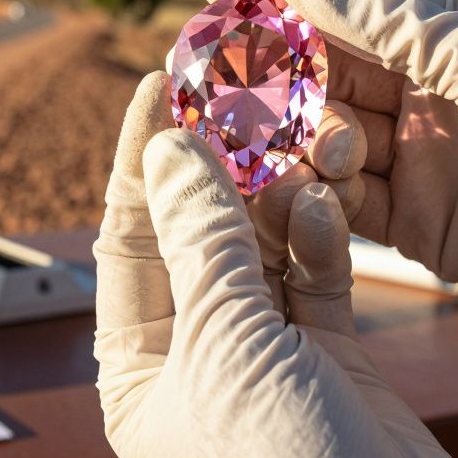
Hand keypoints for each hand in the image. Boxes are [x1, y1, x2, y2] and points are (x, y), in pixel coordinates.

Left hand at [93, 72, 451, 457]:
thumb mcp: (229, 347)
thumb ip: (205, 244)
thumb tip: (171, 153)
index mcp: (139, 371)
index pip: (128, 241)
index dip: (143, 159)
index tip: (162, 85)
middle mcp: (196, 361)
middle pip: (197, 238)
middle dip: (218, 169)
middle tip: (239, 93)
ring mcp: (265, 358)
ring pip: (262, 251)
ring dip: (277, 198)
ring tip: (292, 142)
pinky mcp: (329, 360)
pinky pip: (315, 280)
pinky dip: (321, 241)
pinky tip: (324, 205)